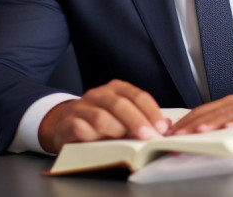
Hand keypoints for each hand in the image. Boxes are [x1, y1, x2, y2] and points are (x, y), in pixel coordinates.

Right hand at [38, 79, 169, 152]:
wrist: (66, 123)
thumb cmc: (101, 121)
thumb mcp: (122, 117)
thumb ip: (142, 119)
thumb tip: (167, 127)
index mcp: (115, 89)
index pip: (137, 96)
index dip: (151, 111)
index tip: (162, 127)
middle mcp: (98, 94)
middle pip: (120, 104)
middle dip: (136, 121)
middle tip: (148, 136)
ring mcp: (81, 107)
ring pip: (101, 117)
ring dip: (116, 131)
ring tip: (124, 143)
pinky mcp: (68, 123)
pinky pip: (81, 129)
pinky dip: (92, 137)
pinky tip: (99, 143)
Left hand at [167, 95, 232, 159]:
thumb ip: (220, 134)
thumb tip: (192, 145)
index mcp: (228, 106)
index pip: (202, 111)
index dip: (185, 122)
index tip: (170, 134)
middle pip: (211, 111)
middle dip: (193, 124)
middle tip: (178, 135)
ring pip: (228, 113)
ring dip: (212, 122)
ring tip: (199, 131)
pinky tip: (228, 129)